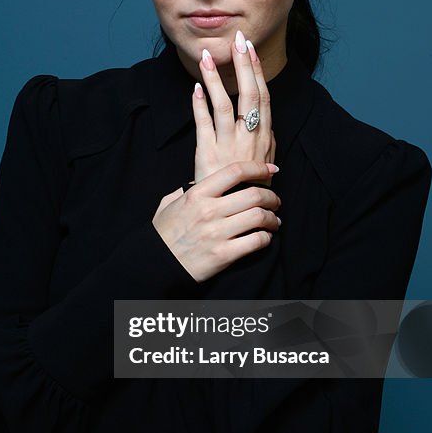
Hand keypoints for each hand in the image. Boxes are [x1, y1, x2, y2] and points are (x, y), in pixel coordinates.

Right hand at [152, 160, 281, 282]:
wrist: (155, 264)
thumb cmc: (163, 233)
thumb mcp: (170, 203)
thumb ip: (187, 190)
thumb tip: (201, 180)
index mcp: (197, 194)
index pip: (235, 172)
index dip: (258, 168)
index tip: (271, 169)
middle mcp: (209, 211)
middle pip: (254, 195)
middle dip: (272, 197)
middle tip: (276, 202)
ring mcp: (217, 233)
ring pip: (259, 217)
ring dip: (272, 219)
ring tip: (273, 221)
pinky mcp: (223, 255)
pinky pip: (256, 242)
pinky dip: (266, 239)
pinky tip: (264, 238)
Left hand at [192, 32, 275, 186]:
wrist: (236, 212)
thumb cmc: (250, 186)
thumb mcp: (265, 162)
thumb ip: (265, 139)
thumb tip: (266, 119)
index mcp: (264, 136)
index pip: (263, 97)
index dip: (256, 71)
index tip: (250, 50)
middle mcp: (248, 138)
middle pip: (248, 95)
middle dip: (243, 66)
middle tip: (237, 41)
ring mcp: (228, 145)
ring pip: (224, 105)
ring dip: (215, 79)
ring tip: (207, 56)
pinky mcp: (207, 154)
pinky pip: (203, 125)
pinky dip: (199, 105)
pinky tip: (194, 88)